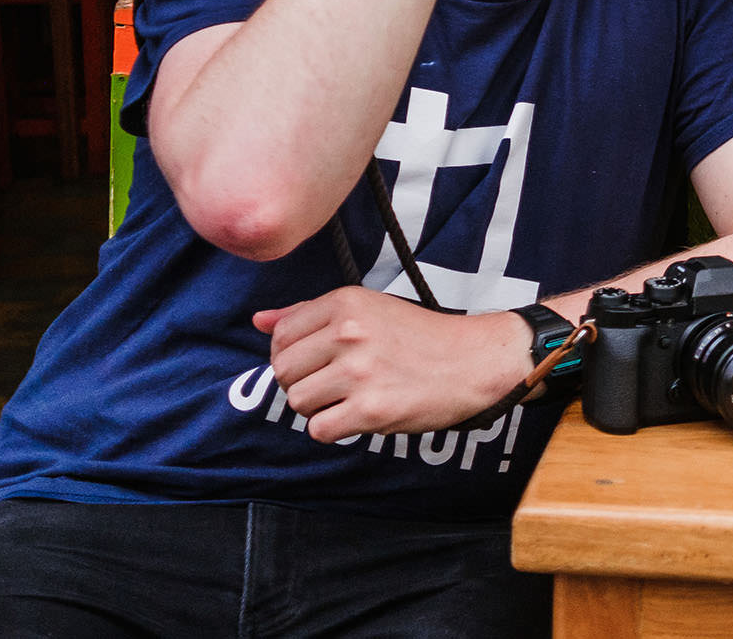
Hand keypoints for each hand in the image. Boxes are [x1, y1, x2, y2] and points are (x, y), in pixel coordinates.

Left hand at [254, 287, 530, 442]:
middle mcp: (349, 333)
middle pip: (284, 372)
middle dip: (303, 382)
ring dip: (320, 407)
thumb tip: (258, 320)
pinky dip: (335, 428)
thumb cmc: (421, 336)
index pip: (281, 336)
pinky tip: (360, 414)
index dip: (292, 355)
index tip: (318, 362)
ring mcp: (360, 372)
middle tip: (338, 382)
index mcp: (346, 303)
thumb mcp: (369, 308)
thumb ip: (310, 314)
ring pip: (298, 402)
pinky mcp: (371, 410)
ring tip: (352, 397)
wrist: (474, 361)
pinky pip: (319, 429)